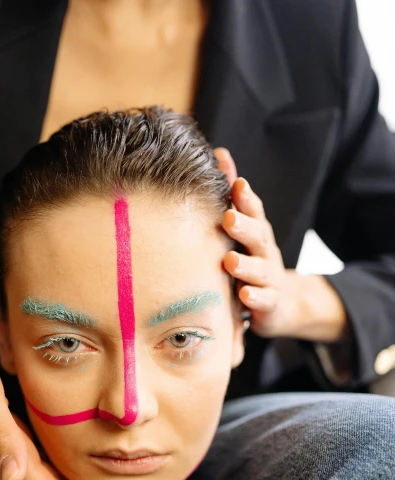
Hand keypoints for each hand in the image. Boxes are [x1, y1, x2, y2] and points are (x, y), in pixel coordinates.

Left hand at [214, 148, 304, 338]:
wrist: (282, 303)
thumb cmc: (253, 259)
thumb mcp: (246, 228)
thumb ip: (234, 196)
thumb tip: (220, 153)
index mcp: (257, 232)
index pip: (254, 211)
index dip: (246, 198)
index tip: (236, 183)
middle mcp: (265, 251)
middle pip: (258, 237)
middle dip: (244, 227)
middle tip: (228, 219)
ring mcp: (269, 278)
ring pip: (260, 270)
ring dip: (245, 265)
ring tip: (229, 260)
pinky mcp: (270, 303)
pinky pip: (264, 300)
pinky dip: (254, 297)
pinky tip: (243, 295)